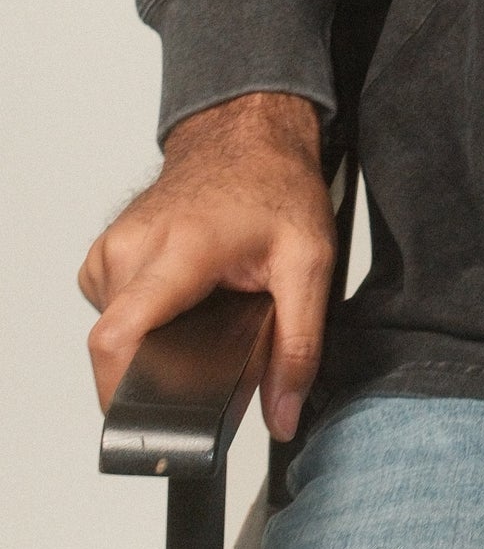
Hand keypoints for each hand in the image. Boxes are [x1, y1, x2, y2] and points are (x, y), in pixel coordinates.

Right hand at [78, 91, 335, 441]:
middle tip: (205, 353)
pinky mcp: (107, 250)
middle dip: (154, 367)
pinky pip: (111, 305)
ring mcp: (113, 245)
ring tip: (198, 315)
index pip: (118, 335)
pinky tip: (179, 297)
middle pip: (116, 342)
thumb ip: (299, 347)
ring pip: (112, 326)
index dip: (121, 389)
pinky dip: (142, 314)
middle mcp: (134, 246)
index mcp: (179, 251)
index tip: (146, 413)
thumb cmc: (275, 185)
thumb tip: (284, 414)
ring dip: (150, 338)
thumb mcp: (310, 265)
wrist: (248, 134)